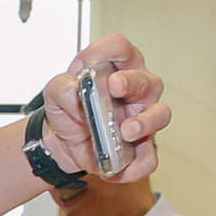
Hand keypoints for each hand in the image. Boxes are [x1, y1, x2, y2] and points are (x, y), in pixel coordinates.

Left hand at [38, 34, 170, 181]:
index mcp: (117, 69)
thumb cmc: (68, 110)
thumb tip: (74, 92)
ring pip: (160, 115)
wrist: (62, 142)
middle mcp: (137, 90)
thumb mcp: (55, 93)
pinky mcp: (138, 148)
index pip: (120, 48)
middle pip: (145, 80)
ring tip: (126, 130)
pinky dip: (136, 166)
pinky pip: (148, 158)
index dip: (103, 52)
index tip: (82, 66)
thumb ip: (61, 87)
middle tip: (114, 87)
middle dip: (131, 83)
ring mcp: (142, 118)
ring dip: (146, 122)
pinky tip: (120, 168)